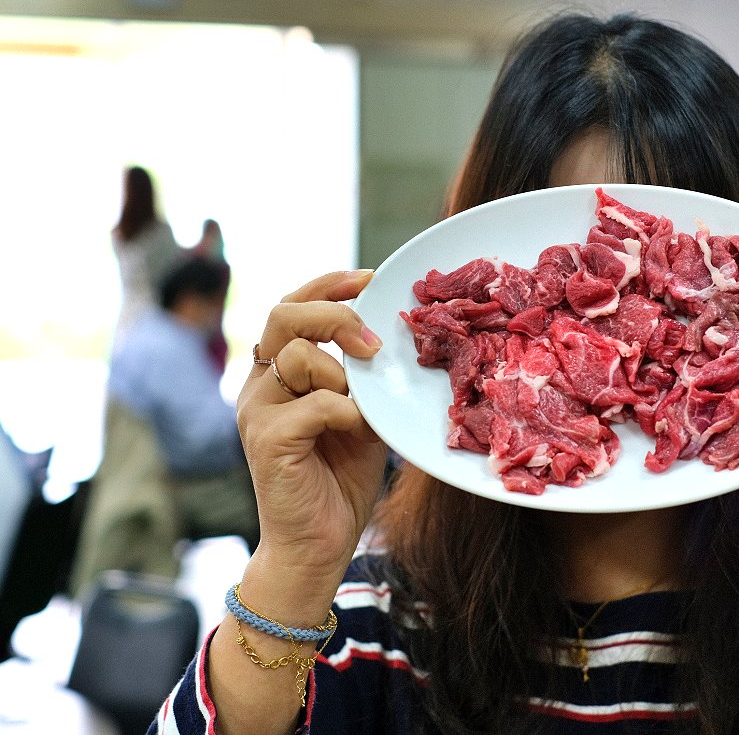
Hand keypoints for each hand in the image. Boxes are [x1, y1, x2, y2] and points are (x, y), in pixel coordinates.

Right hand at [237, 270, 386, 578]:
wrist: (319, 544)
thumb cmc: (340, 479)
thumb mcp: (362, 415)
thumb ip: (365, 379)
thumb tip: (397, 338)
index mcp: (278, 373)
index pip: (291, 306)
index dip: (328, 285)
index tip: (370, 278)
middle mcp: (259, 385)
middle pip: (283, 313)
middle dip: (335, 315)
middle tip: (373, 343)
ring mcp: (257, 411)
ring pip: (297, 355)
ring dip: (344, 372)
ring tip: (364, 406)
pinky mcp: (265, 440)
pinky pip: (315, 403)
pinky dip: (348, 411)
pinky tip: (360, 431)